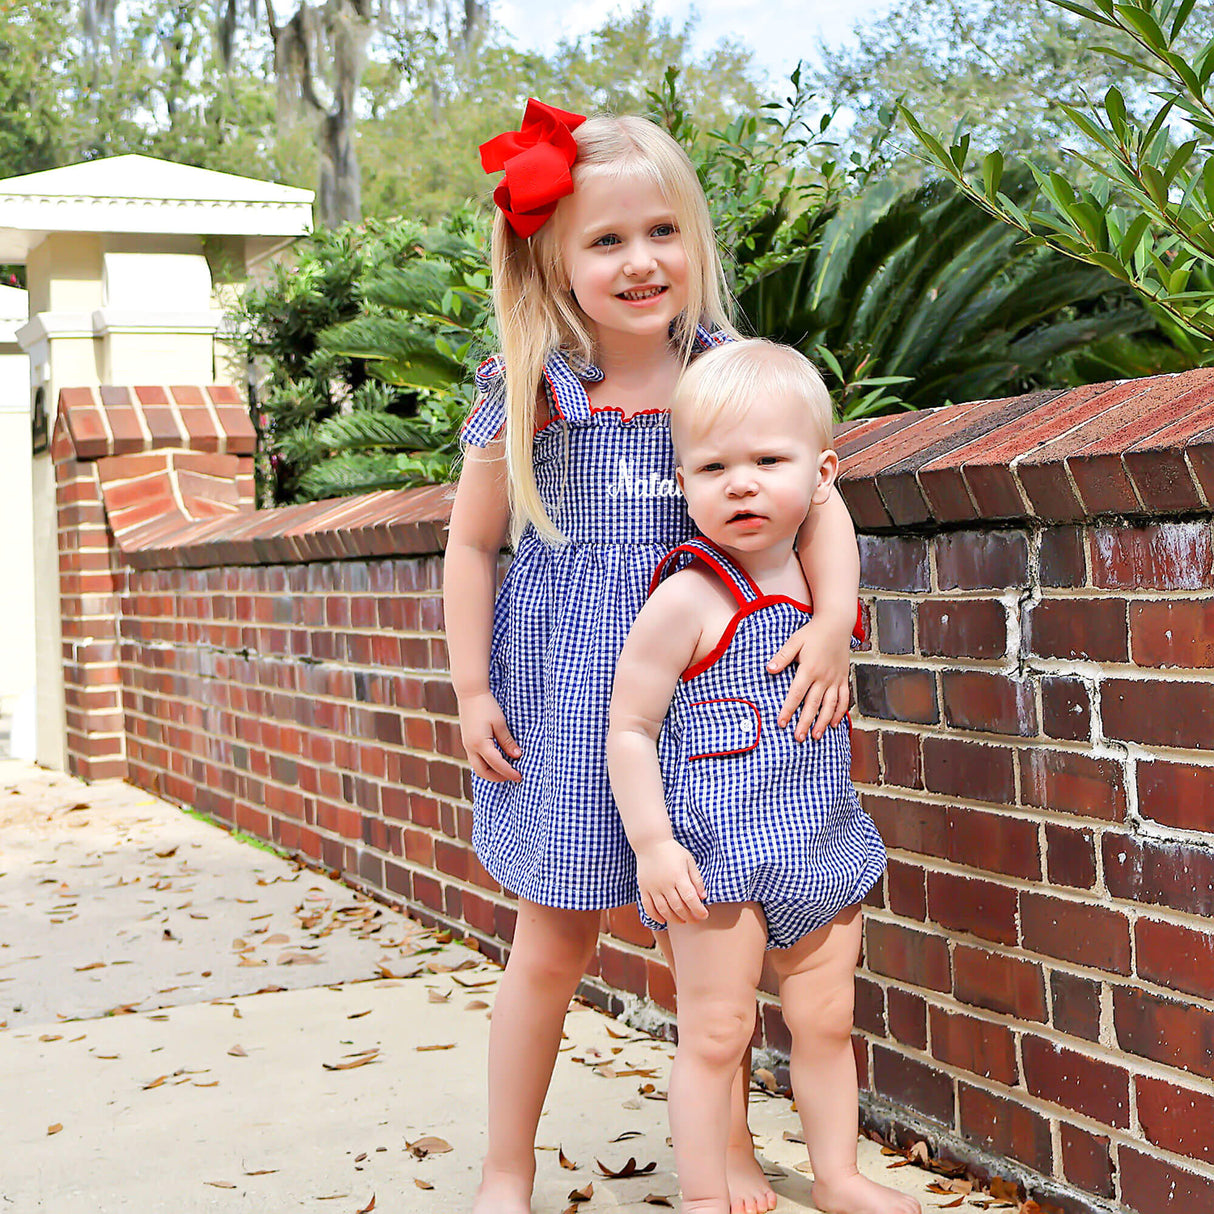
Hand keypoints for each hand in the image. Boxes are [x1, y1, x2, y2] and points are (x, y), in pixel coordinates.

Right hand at [457, 690, 521, 780]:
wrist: (470, 694)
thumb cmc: (486, 706)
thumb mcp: (500, 723)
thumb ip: (507, 741)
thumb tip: (517, 756)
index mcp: (480, 743)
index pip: (496, 764)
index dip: (509, 772)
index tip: (519, 777)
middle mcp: (471, 747)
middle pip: (483, 772)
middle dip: (498, 777)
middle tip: (513, 776)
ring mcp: (467, 745)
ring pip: (477, 767)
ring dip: (491, 773)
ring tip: (506, 771)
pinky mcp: (467, 741)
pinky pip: (475, 760)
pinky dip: (486, 765)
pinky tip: (496, 761)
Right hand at [636, 840, 707, 924]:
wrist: (650, 842)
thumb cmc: (672, 851)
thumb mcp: (689, 861)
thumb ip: (697, 879)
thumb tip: (703, 897)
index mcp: (678, 876)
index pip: (690, 898)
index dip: (699, 910)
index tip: (704, 915)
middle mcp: (665, 883)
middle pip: (678, 907)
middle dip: (689, 917)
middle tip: (696, 920)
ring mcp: (653, 887)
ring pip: (664, 910)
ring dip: (674, 919)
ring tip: (683, 920)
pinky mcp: (643, 888)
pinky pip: (648, 907)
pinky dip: (655, 916)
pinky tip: (663, 920)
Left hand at [766, 614, 852, 741]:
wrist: (837, 624)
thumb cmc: (813, 632)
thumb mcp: (794, 641)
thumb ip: (782, 657)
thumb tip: (769, 669)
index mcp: (809, 669)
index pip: (796, 694)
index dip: (788, 710)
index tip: (781, 723)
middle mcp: (824, 677)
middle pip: (813, 704)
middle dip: (805, 723)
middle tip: (798, 738)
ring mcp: (836, 679)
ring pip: (830, 705)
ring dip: (823, 722)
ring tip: (816, 736)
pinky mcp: (844, 678)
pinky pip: (844, 698)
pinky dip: (840, 712)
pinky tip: (834, 723)